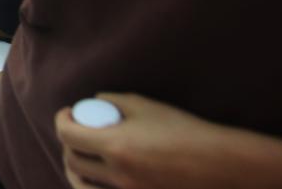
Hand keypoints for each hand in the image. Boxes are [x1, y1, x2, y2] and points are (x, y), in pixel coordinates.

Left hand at [55, 93, 229, 188]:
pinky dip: (92, 185)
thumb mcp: (146, 106)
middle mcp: (117, 174)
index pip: (68, 135)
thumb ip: (114, 101)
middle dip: (66, 143)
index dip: (61, 120)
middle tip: (75, 130)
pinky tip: (97, 174)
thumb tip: (94, 101)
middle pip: (72, 161)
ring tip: (79, 156)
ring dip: (74, 169)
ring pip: (82, 186)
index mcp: (115, 146)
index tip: (68, 112)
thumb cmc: (184, 130)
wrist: (219, 164)